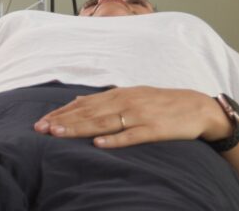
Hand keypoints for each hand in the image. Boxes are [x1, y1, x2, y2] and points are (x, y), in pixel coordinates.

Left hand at [33, 86, 231, 148]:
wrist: (197, 107)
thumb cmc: (161, 103)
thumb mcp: (131, 95)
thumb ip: (104, 99)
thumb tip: (77, 99)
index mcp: (118, 94)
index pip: (83, 104)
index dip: (62, 112)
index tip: (41, 120)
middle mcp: (125, 102)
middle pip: (88, 113)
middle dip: (63, 120)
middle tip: (40, 128)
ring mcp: (139, 116)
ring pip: (103, 123)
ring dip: (79, 128)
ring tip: (58, 133)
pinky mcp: (153, 130)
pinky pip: (131, 136)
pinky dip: (114, 140)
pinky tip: (98, 144)